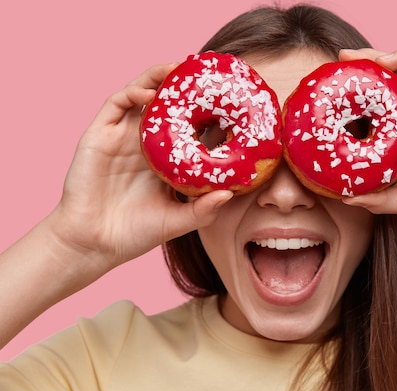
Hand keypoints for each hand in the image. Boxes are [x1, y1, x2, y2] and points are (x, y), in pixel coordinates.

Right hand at [47, 63, 232, 276]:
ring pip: (142, 95)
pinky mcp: (99, 135)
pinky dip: (133, 93)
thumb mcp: (178, 220)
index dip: (207, 111)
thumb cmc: (136, 232)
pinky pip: (116, 104)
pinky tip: (151, 93)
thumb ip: (203, 209)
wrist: (92, 243)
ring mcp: (122, 136)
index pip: (190, 126)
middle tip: (206, 72)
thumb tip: (230, 194)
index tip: (229, 100)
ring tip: (179, 67)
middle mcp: (145, 142)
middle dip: (184, 85)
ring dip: (159, 78)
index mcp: (165, 159)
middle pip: (167, 104)